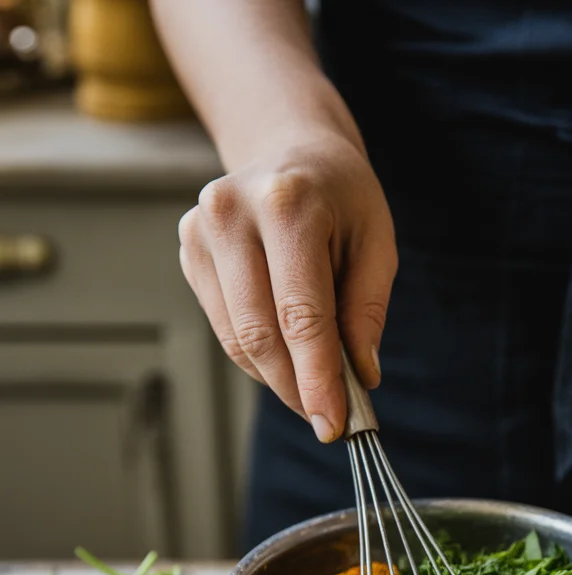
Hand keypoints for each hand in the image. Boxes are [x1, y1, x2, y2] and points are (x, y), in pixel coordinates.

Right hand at [178, 130, 397, 440]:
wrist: (289, 146)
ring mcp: (200, 231)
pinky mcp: (188, 250)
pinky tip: (286, 354)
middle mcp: (231, 213)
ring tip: (313, 388)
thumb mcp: (377, 243)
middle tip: (326, 420)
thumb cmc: (341, 198)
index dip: (317, 378)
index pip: (301, 315)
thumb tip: (359, 377)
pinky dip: (258, 357)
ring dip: (277, 379)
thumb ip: (367, 312)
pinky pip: (224, 328)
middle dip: (296, 388)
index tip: (332, 424)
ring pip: (237, 339)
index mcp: (288, 204)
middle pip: (261, 333)